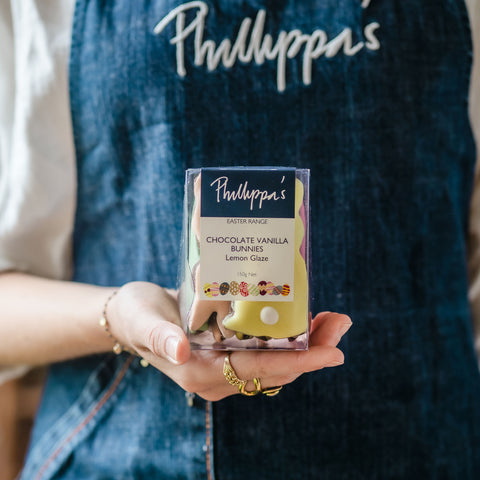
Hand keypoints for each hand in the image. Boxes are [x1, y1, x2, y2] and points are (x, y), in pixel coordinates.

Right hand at [108, 282, 350, 400]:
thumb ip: (160, 336)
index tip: (331, 353)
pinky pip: (269, 352)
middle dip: (314, 351)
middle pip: (276, 370)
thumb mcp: (142, 320)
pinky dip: (292, 338)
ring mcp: (227, 367)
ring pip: (278, 363)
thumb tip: (180, 352)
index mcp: (200, 372)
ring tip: (334, 320)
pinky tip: (307, 319)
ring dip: (309, 344)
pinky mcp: (231, 353)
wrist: (134, 315)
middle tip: (341, 323)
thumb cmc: (136, 315)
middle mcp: (219, 376)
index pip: (257, 371)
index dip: (297, 362)